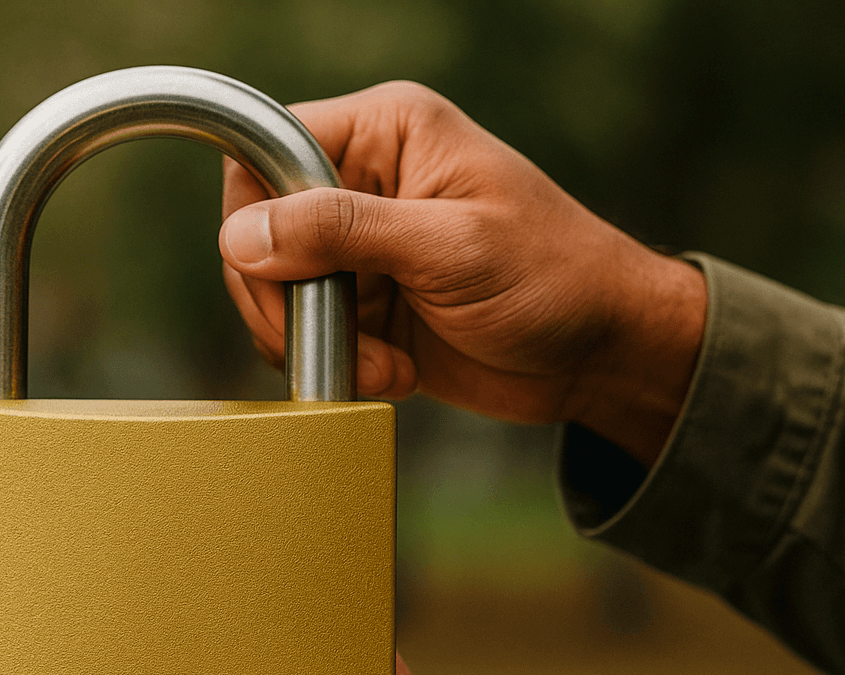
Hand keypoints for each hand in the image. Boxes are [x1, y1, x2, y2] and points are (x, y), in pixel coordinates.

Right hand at [219, 81, 706, 465]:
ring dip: (314, 340)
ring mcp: (361, 246)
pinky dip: (334, 362)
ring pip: (273, 289)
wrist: (601, 355)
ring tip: (385, 367)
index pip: (269, 150)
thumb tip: (243, 235)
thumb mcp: (450, 249)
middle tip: (340, 340)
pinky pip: (304, 331)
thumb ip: (343, 233)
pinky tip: (390, 372)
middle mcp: (364, 180)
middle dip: (286, 299)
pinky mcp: (365, 302)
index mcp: (388, 132)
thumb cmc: (555, 280)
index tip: (284, 275)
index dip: (256, 215)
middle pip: (257, 230)